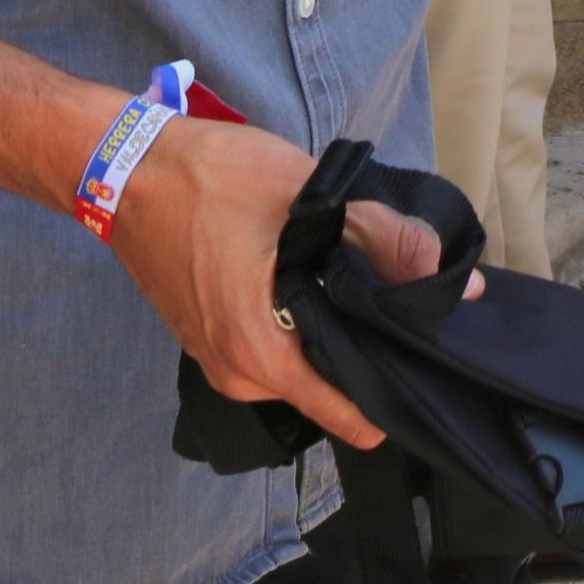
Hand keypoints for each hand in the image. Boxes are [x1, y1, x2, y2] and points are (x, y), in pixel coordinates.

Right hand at [106, 119, 452, 449]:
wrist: (124, 168)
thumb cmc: (209, 180)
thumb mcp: (309, 198)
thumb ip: (385, 240)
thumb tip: (460, 288)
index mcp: (261, 356)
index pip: (349, 416)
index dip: (395, 390)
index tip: (427, 359)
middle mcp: (237, 375)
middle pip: (329, 383)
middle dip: (364, 343)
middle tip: (389, 291)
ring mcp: (218, 359)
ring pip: (301, 358)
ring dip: (328, 322)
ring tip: (346, 270)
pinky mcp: (209, 337)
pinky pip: (271, 343)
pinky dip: (296, 315)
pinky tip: (307, 270)